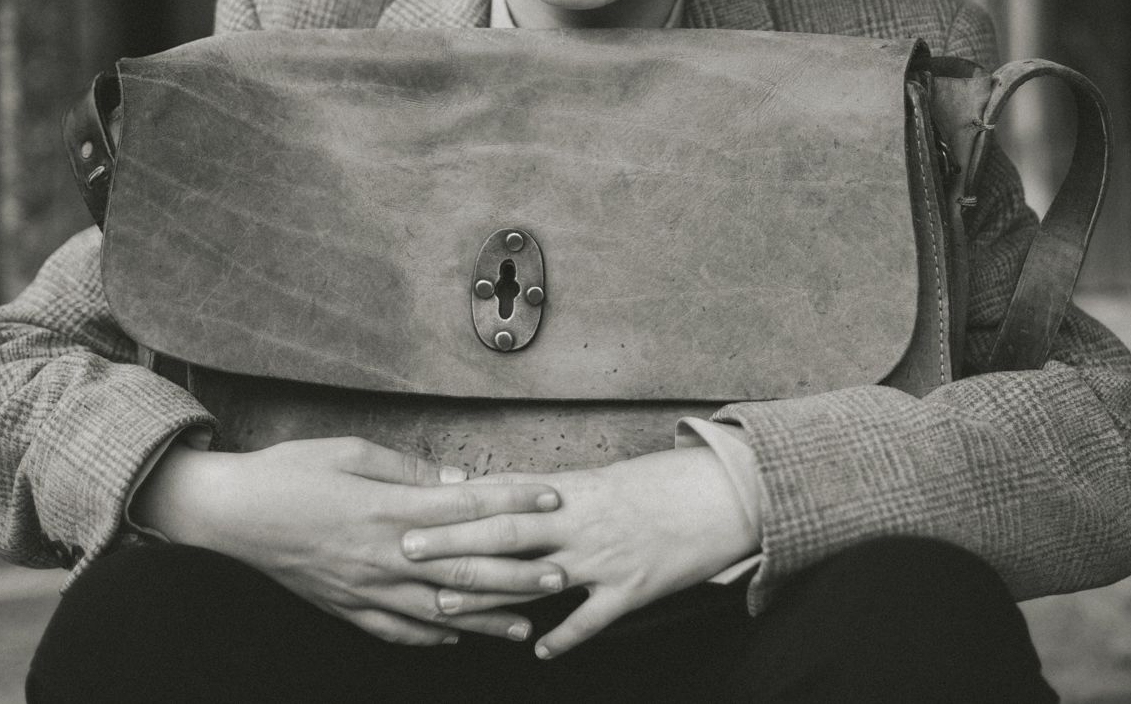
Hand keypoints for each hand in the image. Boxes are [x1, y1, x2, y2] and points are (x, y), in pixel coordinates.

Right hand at [134, 436, 568, 645]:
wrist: (230, 512)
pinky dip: (430, 637)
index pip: (468, 506)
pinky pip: (395, 630)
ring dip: (485, 619)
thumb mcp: (352, 452)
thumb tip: (459, 481)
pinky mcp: (344, 607)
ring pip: (437, 610)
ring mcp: (364, 588)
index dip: (515, 502)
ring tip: (525, 627)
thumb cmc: (289, 472)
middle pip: (464, 567)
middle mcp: (383, 556)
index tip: (553, 500)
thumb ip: (409, 470)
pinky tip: (455, 638)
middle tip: (560, 575)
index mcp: (388, 509)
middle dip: (517, 573)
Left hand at [400, 447, 757, 658]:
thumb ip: (549, 489)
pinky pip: (591, 619)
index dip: (455, 507)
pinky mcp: (632, 589)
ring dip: (490, 593)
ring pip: (537, 577)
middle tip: (406, 550)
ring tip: (446, 607)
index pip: (503, 496)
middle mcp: (581, 522)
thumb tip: (500, 488)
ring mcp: (606, 557)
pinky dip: (564, 637)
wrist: (724, 494)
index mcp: (572, 489)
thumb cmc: (661, 483)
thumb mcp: (602, 477)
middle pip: (505, 533)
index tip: (412, 508)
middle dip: (453, 544)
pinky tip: (538, 653)